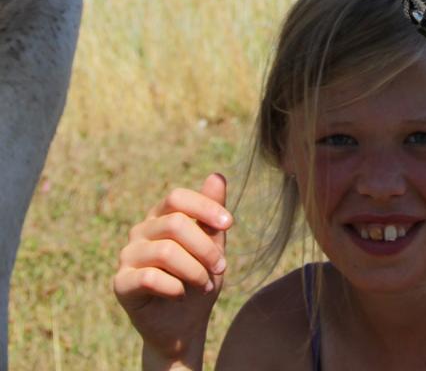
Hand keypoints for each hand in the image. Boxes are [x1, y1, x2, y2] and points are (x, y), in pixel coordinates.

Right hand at [113, 172, 231, 364]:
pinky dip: (175, 287)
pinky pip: (149, 277)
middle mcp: (140, 231)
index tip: (229, 223)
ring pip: (165, 251)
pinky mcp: (121, 283)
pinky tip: (181, 295)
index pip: (177, 197)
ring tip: (206, 285)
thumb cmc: (198, 279)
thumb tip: (217, 176)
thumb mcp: (212, 245)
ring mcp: (127, 256)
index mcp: (161, 216)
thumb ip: (212, 214)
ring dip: (194, 271)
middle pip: (175, 224)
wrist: (184, 325)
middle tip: (221, 268)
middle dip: (205, 248)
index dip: (204, 207)